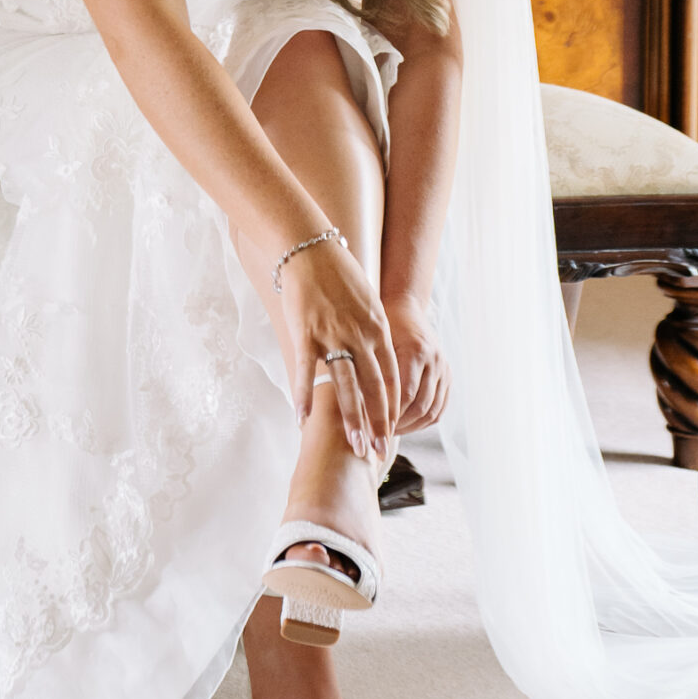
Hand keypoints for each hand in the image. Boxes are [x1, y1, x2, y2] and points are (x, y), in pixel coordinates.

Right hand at [282, 238, 399, 461]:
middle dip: (379, 423)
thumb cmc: (338, 271)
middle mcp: (360, 335)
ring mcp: (332, 335)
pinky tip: (303, 419)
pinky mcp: (305, 333)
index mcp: (378, 328)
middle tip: (379, 451)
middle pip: (374, 388)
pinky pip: (306, 371)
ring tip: (354, 446)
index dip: (393, 407)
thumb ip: (373, 328)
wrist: (310, 247)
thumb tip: (378, 353)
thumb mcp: (368, 299)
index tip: (394, 431)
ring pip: (345, 386)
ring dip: (350, 419)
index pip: (392, 377)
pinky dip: (304, 396)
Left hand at [384, 293, 449, 432]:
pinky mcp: (448, 375)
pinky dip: (424, 420)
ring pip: (432, 410)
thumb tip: (354, 406)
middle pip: (420, 406)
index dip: (389, 416)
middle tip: (379, 437)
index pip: (405, 394)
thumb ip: (370, 370)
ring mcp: (444, 369)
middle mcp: (435, 361)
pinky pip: (440, 407)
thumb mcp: (374, 341)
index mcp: (416, 351)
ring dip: (411, 426)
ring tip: (390, 434)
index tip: (371, 429)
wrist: (406, 306)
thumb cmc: (382, 323)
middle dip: (399, 426)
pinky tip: (407, 425)